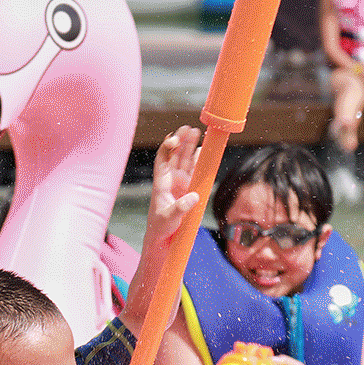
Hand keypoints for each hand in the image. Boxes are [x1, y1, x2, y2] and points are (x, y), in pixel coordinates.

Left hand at [146, 126, 200, 243]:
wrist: (164, 236)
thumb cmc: (161, 226)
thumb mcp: (169, 218)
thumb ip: (181, 208)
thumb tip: (194, 197)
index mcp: (161, 182)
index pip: (162, 159)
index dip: (167, 147)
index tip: (174, 138)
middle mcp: (170, 179)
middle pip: (175, 154)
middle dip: (182, 140)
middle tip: (189, 128)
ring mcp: (180, 183)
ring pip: (185, 160)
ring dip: (191, 146)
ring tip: (197, 132)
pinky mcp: (189, 188)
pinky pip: (194, 171)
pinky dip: (199, 160)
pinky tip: (203, 150)